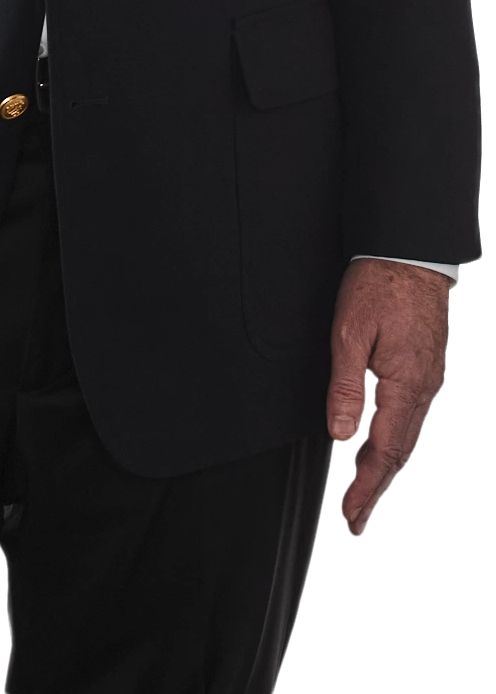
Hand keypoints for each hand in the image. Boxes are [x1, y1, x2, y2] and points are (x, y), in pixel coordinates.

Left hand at [326, 258, 450, 535]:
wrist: (411, 251)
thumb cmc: (379, 285)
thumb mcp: (349, 332)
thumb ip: (346, 387)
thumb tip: (342, 434)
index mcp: (406, 384)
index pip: (384, 450)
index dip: (367, 486)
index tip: (352, 513)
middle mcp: (425, 388)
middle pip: (402, 452)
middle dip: (378, 489)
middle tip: (358, 520)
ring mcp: (430, 380)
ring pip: (409, 437)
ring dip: (387, 469)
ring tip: (366, 495)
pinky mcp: (428, 369)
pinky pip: (413, 418)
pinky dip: (397, 442)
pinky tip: (383, 450)